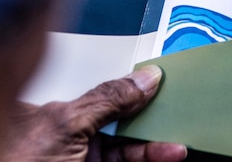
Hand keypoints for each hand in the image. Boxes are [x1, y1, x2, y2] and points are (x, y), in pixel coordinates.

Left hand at [7, 66, 186, 161]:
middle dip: (148, 117)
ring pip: (125, 149)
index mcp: (54, 115)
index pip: (102, 93)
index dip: (131, 87)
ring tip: (176, 146)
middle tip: (176, 113)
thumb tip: (143, 78)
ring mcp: (80, 160)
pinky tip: (166, 155)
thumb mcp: (66, 126)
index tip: (159, 83)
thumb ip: (106, 99)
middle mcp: (68, 138)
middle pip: (118, 121)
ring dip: (153, 146)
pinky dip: (149, 159)